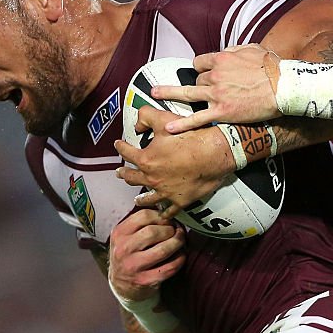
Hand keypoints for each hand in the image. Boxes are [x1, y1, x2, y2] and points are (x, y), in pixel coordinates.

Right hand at [107, 209, 186, 300]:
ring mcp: (134, 266)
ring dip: (178, 243)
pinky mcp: (146, 280)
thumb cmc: (128, 254)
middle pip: (153, 232)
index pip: (144, 216)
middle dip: (170, 230)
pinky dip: (180, 259)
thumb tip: (165, 209)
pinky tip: (180, 255)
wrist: (121, 284)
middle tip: (176, 231)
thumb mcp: (126, 236)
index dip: (161, 215)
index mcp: (120, 234)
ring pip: (163, 250)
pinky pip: (170, 267)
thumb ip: (141, 223)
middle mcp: (124, 249)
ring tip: (180, 241)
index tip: (168, 219)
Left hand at [115, 106, 234, 215]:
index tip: (118, 145)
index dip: (120, 147)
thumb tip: (137, 125)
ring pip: (148, 198)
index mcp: (146, 159)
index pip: (126, 152)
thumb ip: (145, 117)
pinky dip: (164, 214)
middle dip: (125, 174)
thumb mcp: (163, 119)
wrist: (215, 153)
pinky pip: (169, 210)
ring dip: (141, 199)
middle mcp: (152, 178)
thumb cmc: (191, 137)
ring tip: (137, 200)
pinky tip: (162, 215)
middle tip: (121, 173)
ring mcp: (165, 191)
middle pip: (132, 177)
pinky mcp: (180, 200)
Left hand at [152, 44, 283, 133]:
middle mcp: (216, 75)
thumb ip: (236, 50)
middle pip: (197, 80)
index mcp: (222, 58)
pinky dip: (182, 123)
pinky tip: (168, 126)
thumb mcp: (254, 49)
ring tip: (154, 95)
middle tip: (201, 92)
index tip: (205, 75)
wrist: (284, 88)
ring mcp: (217, 94)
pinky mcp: (222, 112)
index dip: (202, 69)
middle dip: (199, 86)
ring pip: (189, 94)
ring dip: (170, 94)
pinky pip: (197, 118)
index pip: (200, 63)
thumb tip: (228, 52)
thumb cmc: (273, 68)